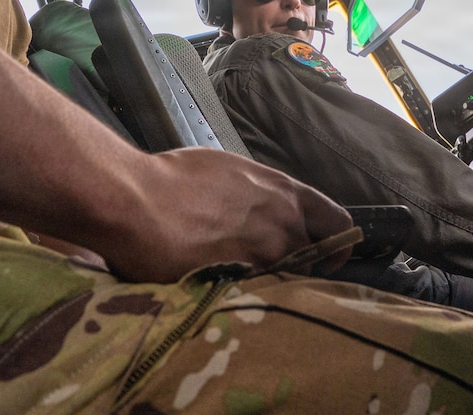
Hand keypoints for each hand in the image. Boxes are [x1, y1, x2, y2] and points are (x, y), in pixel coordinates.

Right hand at [95, 147, 353, 281]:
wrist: (135, 200)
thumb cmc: (171, 178)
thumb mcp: (227, 171)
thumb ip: (256, 193)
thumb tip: (257, 206)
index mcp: (284, 192)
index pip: (337, 222)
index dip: (334, 243)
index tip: (323, 254)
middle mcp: (284, 224)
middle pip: (314, 258)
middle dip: (298, 267)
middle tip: (272, 274)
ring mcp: (264, 257)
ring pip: (287, 282)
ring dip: (272, 287)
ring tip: (242, 286)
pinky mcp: (240, 284)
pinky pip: (258, 299)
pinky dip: (248, 300)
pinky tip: (225, 296)